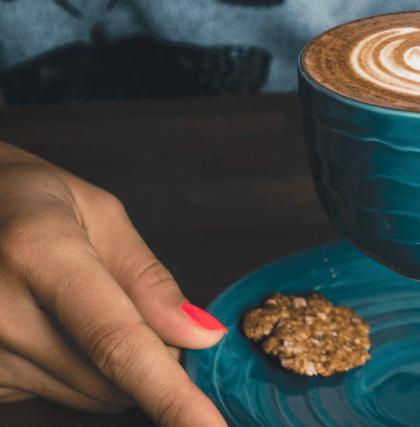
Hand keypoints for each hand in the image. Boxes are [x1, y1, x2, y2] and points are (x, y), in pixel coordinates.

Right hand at [0, 142, 227, 425]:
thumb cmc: (27, 200)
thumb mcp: (97, 212)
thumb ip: (149, 279)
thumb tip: (200, 335)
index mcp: (39, 254)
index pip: (119, 344)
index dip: (172, 396)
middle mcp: (1, 311)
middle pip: (113, 378)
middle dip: (152, 356)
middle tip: (132, 304)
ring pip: (92, 396)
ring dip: (113, 367)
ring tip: (79, 306)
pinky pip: (58, 396)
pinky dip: (78, 371)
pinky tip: (50, 325)